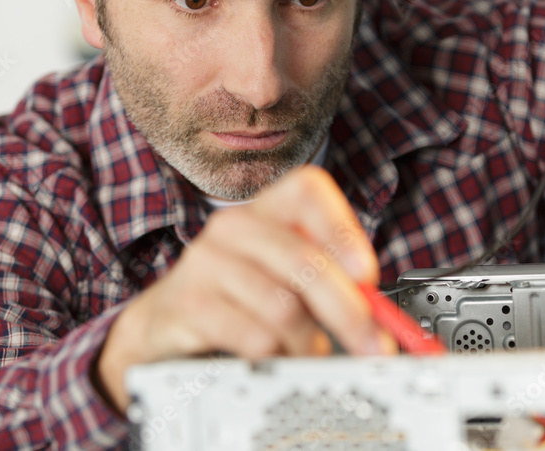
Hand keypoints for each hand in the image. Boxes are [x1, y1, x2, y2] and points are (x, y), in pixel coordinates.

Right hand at [94, 166, 395, 413]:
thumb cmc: (237, 295)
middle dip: (348, 311)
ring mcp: (205, 262)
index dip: (342, 231)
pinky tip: (273, 355)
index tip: (366, 275)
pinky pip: (253, 335)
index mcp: (265, 208)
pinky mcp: (188, 304)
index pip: (307, 189)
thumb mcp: (287, 278)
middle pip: (305, 261)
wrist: (163, 322)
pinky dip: (275, 354)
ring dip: (307, 341)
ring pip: (282, 306)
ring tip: (308, 350)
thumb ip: (334, 284)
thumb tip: (381, 317)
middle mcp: (234, 226)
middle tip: (371, 344)